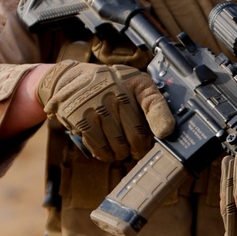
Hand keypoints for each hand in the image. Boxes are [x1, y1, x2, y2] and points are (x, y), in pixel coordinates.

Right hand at [36, 61, 174, 161]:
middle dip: (139, 148)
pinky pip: (102, 149)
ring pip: (120, 147)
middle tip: (137, 148)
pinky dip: (107, 154)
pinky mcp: (83, 120)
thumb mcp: (133, 84)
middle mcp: (117, 93)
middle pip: (137, 137)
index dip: (161, 119)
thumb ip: (151, 104)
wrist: (70, 81)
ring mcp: (98, 107)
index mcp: (136, 82)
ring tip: (120, 145)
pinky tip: (107, 148)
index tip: (165, 132)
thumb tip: (167, 132)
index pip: (153, 102)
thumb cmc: (109, 87)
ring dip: (122, 153)